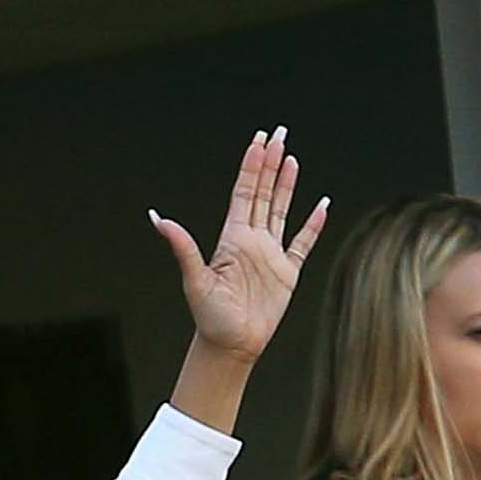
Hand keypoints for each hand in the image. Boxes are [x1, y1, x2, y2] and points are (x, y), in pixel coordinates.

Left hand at [152, 127, 327, 364]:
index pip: (244, 193)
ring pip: (281, 210)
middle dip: (270, 163)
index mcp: (231, 240)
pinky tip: (321, 204)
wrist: (230, 346)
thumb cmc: (210, 318)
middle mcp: (251, 242)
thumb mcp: (195, 280)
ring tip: (292, 158)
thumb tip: (159, 219)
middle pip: (263, 193)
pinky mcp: (287, 272)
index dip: (251, 166)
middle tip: (280, 133)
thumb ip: (182, 247)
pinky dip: (313, 224)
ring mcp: (270, 255)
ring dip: (287, 185)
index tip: (260, 140)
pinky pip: (303, 242)